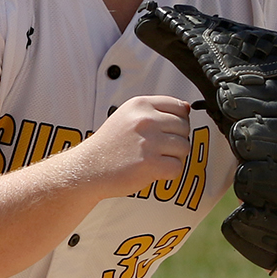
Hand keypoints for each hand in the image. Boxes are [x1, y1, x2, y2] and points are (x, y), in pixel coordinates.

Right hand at [78, 96, 192, 197]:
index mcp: (140, 104)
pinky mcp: (150, 164)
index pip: (180, 107)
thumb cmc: (109, 144)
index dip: (179, 121)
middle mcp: (146, 120)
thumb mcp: (128, 116)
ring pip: (184, 147)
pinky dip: (169, 173)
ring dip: (174, 157)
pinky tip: (154, 170)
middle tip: (158, 149)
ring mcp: (148, 142)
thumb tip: (188, 108)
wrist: (89, 167)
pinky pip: (178, 167)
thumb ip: (156, 111)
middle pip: (185, 128)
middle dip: (176, 140)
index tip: (167, 131)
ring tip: (155, 159)